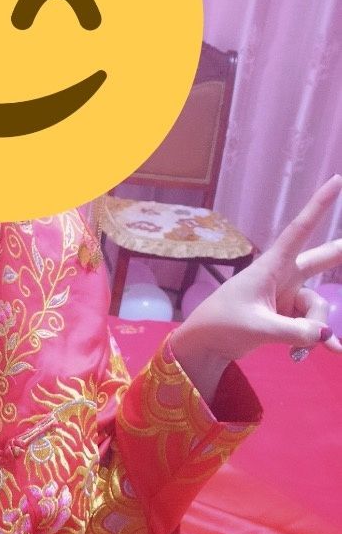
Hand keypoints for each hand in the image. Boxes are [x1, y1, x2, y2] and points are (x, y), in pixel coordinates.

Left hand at [170, 175, 341, 395]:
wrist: (205, 344)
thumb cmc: (223, 324)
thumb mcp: (258, 328)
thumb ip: (295, 332)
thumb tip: (325, 335)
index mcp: (271, 266)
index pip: (300, 230)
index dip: (319, 205)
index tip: (336, 181)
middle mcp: (283, 277)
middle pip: (321, 260)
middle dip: (340, 251)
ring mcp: (287, 297)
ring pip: (317, 307)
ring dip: (314, 329)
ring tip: (296, 351)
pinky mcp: (288, 317)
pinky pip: (314, 327)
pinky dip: (321, 339)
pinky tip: (335, 351)